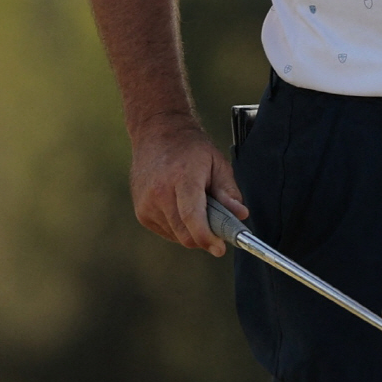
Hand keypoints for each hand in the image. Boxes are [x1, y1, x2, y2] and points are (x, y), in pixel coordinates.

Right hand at [129, 114, 247, 255]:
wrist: (157, 133)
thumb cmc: (190, 147)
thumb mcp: (217, 162)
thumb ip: (228, 191)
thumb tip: (240, 215)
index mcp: (182, 178)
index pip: (192, 217)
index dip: (207, 237)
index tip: (220, 248)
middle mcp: (160, 193)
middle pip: (185, 233)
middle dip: (205, 238)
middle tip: (219, 230)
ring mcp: (147, 204)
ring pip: (176, 236)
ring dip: (192, 231)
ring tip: (197, 206)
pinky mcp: (141, 213)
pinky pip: (166, 231)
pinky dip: (179, 227)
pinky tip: (182, 206)